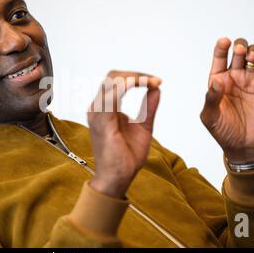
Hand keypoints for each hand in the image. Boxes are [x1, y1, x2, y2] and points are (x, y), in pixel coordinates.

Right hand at [87, 70, 161, 197]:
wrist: (119, 178)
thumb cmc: (126, 156)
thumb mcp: (144, 126)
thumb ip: (149, 106)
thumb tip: (156, 88)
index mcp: (105, 108)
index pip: (117, 81)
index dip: (137, 76)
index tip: (156, 81)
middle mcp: (98, 108)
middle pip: (113, 76)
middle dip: (136, 74)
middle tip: (155, 81)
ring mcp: (97, 114)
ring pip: (112, 81)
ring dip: (134, 78)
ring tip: (151, 82)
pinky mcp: (101, 122)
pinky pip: (110, 97)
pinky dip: (125, 86)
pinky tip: (138, 84)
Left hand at [200, 38, 253, 162]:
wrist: (243, 145)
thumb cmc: (222, 130)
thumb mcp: (210, 116)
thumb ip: (211, 99)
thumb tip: (216, 82)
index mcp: (217, 81)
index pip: (219, 58)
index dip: (221, 47)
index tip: (224, 41)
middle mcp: (234, 77)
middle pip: (237, 53)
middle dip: (239, 46)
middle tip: (239, 50)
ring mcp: (250, 81)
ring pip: (253, 57)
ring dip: (253, 51)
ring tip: (251, 56)